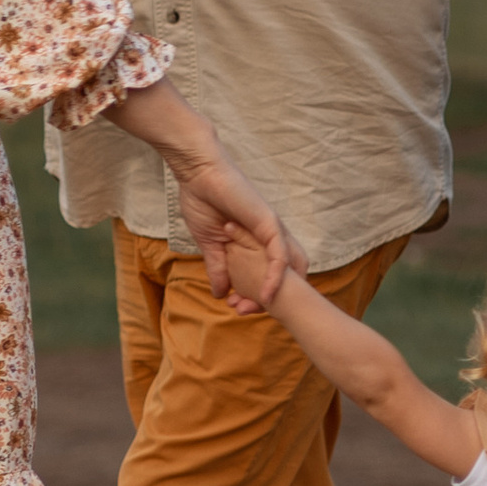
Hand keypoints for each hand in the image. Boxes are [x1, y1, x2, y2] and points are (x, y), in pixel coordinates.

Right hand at [174, 158, 301, 309]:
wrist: (197, 174)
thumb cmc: (202, 201)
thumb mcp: (210, 244)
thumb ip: (218, 268)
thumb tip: (220, 294)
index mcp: (259, 239)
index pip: (271, 273)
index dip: (260, 294)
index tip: (240, 309)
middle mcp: (272, 235)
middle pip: (288, 274)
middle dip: (273, 297)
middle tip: (249, 311)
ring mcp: (274, 229)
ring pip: (289, 267)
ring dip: (275, 291)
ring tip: (258, 308)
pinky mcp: (270, 223)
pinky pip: (280, 256)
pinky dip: (276, 277)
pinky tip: (266, 295)